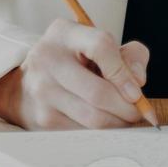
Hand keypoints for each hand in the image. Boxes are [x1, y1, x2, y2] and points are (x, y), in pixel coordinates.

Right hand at [0, 19, 150, 128]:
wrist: (29, 82)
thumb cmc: (73, 61)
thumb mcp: (96, 46)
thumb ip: (128, 56)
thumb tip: (138, 81)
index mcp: (64, 33)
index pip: (100, 46)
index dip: (123, 71)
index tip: (136, 91)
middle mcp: (48, 59)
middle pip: (99, 92)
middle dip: (127, 108)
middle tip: (137, 112)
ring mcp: (42, 90)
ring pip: (94, 118)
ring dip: (117, 124)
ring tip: (123, 119)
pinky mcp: (43, 118)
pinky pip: (84, 132)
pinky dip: (101, 133)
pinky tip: (104, 125)